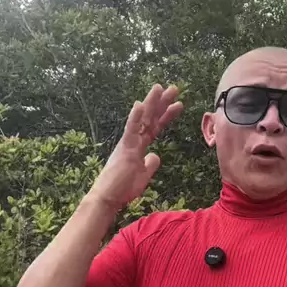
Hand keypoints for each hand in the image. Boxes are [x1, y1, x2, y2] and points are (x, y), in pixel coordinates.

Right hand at [90, 84, 182, 210]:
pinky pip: (130, 130)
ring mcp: (128, 142)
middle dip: (162, 102)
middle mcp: (133, 140)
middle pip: (150, 118)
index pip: (155, 127)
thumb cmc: (123, 189)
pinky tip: (140, 105)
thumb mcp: (143, 175)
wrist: (108, 198)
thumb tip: (155, 155)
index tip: (178, 104)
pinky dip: (135, 117)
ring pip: (141, 119)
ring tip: (160, 88)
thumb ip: (150, 164)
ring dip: (151, 103)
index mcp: (138, 145)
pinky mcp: (124, 149)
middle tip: (174, 88)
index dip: (166, 115)